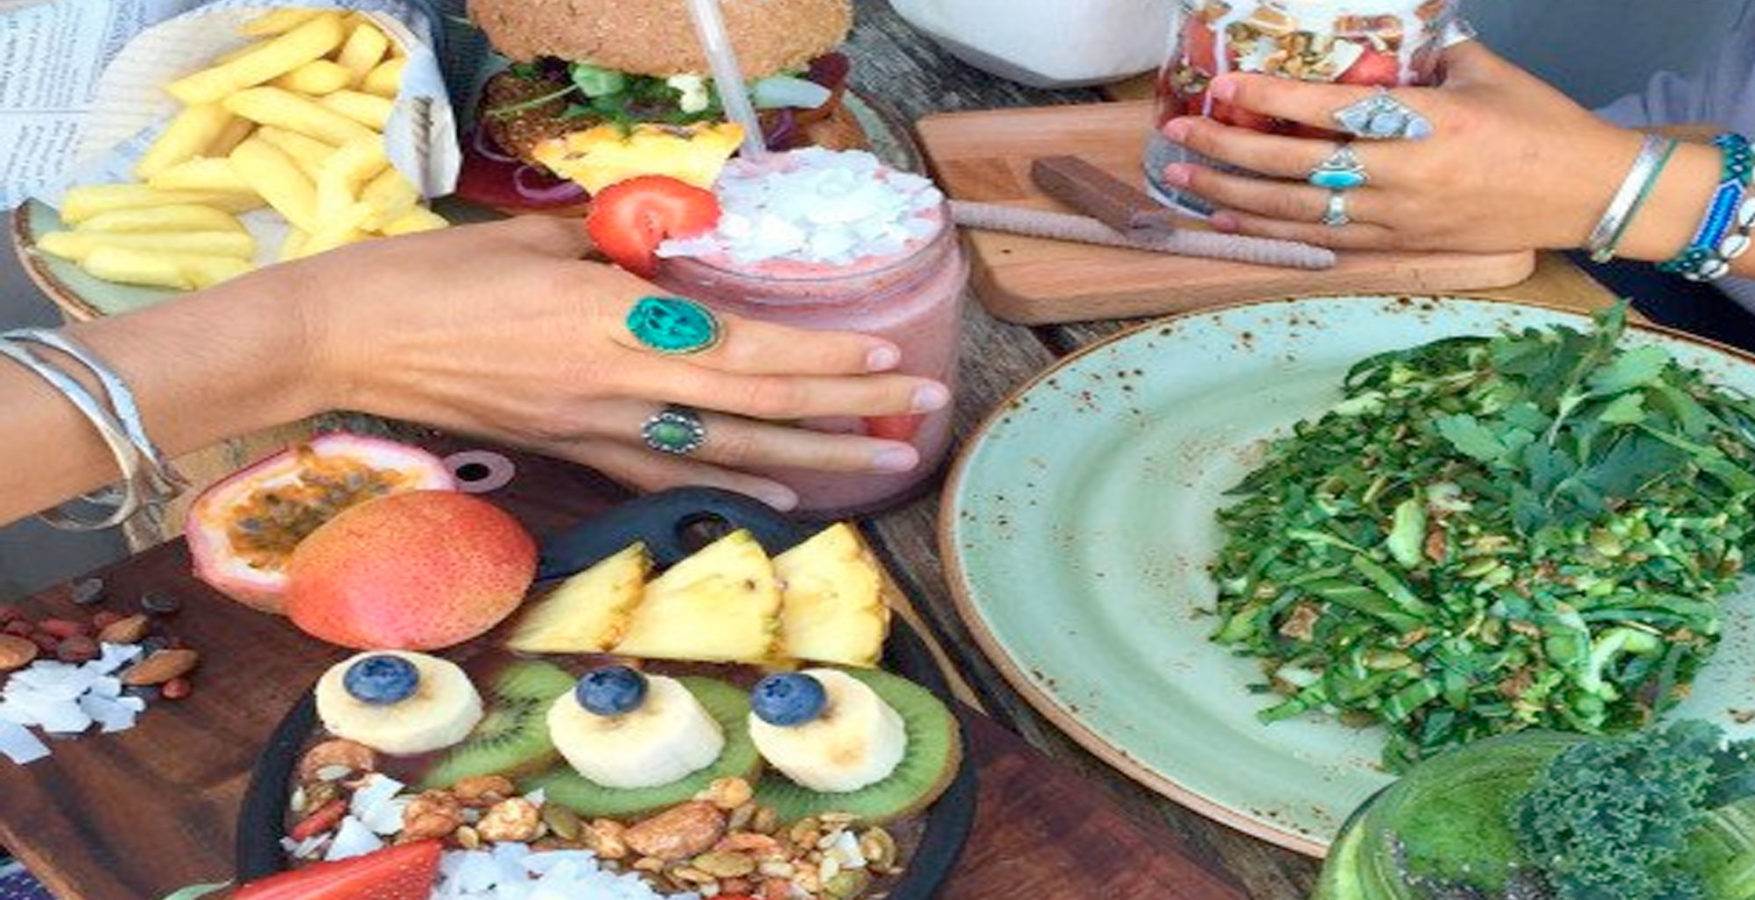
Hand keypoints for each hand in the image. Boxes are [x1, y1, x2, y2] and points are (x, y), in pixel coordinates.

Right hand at [286, 216, 948, 508]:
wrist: (351, 339)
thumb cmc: (435, 274)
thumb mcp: (540, 240)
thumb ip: (622, 253)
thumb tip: (678, 259)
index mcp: (615, 317)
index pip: (747, 347)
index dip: (824, 357)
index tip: (889, 353)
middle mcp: (620, 383)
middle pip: (759, 405)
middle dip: (851, 408)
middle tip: (924, 408)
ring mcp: (598, 426)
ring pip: (728, 450)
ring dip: (814, 459)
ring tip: (883, 462)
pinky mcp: (573, 450)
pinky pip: (668, 473)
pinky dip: (733, 484)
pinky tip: (782, 497)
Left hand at [1157, 43, 1667, 253]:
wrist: (1586, 193)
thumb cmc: (1540, 123)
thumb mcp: (1483, 71)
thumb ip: (1423, 56)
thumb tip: (1376, 42)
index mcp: (1426, 120)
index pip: (1330, 108)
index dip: (1271, 99)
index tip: (1223, 86)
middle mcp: (1404, 174)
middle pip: (1295, 167)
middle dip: (1227, 151)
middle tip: (1177, 135)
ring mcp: (1398, 217)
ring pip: (1296, 212)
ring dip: (1233, 196)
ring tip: (1184, 179)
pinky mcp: (1400, 246)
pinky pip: (1321, 241)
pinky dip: (1270, 230)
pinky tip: (1232, 219)